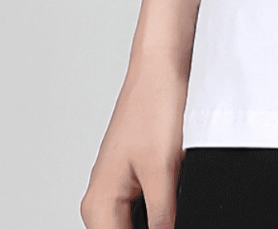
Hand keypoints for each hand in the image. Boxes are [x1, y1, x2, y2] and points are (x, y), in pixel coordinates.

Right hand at [80, 55, 185, 228]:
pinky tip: (178, 202)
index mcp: (99, 204)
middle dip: (159, 228)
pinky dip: (163, 209)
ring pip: (137, 223)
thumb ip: (163, 215)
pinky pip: (147, 207)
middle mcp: (102, 199)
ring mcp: (119, 186)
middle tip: (176, 212)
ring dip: (161, 220)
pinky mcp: (137, 175)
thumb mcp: (162, 168)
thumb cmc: (153, 103)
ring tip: (176, 203)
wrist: (162, 65)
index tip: (171, 223)